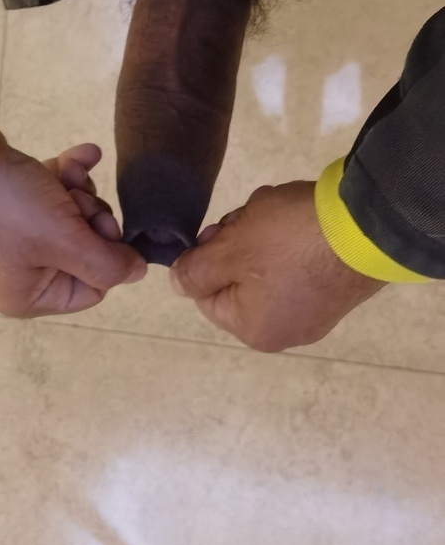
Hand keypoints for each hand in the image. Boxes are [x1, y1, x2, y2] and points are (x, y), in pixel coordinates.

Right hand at [0, 131, 145, 316]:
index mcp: (28, 296)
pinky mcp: (10, 204)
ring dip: (80, 190)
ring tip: (70, 172)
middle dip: (90, 214)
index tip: (101, 224)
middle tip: (79, 198)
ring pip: (70, 218)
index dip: (106, 253)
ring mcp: (13, 237)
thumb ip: (107, 263)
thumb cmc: (9, 208)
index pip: (93, 287)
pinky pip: (51, 195)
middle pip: (84, 249)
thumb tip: (137, 273)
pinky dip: (67, 174)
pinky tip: (83, 154)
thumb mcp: (65, 240)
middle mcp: (20, 273)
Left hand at [170, 182, 384, 351]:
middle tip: (255, 218)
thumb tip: (176, 286)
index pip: (205, 292)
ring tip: (283, 213)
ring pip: (267, 264)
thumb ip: (195, 272)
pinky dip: (295, 237)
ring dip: (265, 233)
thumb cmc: (288, 241)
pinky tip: (303, 219)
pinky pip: (298, 262)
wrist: (368, 226)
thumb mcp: (228, 250)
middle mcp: (286, 330)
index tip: (224, 230)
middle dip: (240, 241)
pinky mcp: (335, 287)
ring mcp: (315, 310)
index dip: (208, 255)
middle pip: (238, 276)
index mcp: (255, 330)